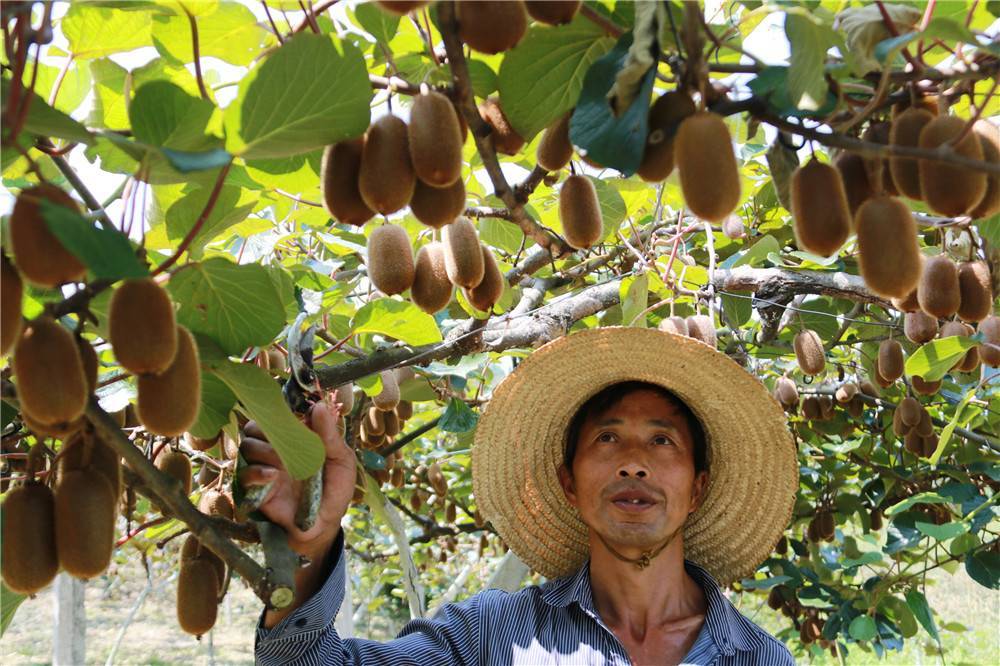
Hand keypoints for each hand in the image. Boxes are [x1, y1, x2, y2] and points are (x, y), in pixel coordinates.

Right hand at [238, 400, 356, 559]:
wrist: (325, 524)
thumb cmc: (335, 489)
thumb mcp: (341, 460)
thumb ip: (329, 435)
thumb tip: (319, 406)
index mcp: (295, 438)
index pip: (276, 415)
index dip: (280, 413)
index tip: (292, 418)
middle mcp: (275, 449)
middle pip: (254, 426)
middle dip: (267, 430)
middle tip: (285, 441)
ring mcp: (264, 468)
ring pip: (247, 446)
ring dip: (264, 450)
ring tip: (283, 463)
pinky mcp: (256, 489)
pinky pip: (243, 474)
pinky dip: (256, 472)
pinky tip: (274, 476)